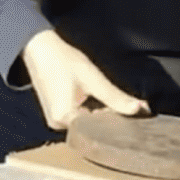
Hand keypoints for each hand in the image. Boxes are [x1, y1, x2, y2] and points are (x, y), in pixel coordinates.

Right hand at [20, 29, 148, 130]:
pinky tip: (96, 100)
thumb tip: (139, 109)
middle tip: (126, 106)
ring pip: (87, 123)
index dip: (118, 123)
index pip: (100, 130)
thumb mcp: (93, 79)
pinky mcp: (57, 114)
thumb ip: (116, 97)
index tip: (133, 115)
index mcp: (65, 118)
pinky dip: (91, 110)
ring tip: (107, 100)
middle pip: (93, 128)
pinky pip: (80, 117)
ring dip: (100, 114)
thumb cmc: (62, 60)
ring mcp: (56, 120)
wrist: (39, 49)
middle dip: (110, 118)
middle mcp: (58, 124)